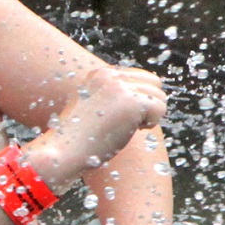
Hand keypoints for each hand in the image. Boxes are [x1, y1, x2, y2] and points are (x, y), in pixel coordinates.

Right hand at [49, 66, 166, 177]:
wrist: (64, 151)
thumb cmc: (79, 136)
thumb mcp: (93, 106)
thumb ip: (114, 94)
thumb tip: (149, 87)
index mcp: (99, 73)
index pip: (139, 77)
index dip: (136, 99)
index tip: (117, 116)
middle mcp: (110, 75)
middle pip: (153, 83)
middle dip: (146, 104)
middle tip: (125, 123)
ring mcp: (120, 87)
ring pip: (159, 96)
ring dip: (148, 115)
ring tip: (125, 127)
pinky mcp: (131, 101)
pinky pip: (160, 109)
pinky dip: (150, 123)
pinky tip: (130, 131)